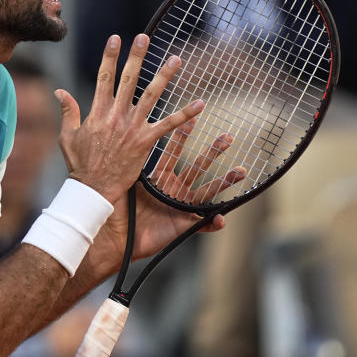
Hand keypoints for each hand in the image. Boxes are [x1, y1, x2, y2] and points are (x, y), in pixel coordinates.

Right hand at [55, 34, 204, 204]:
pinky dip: (185, 115)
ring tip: (176, 58)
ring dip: (164, 76)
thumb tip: (59, 91)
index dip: (109, 56)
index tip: (115, 38)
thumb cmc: (80, 165)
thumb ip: (68, 111)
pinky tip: (200, 104)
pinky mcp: (146, 142)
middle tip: (144, 37)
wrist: (93, 189)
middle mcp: (116, 115)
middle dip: (136, 56)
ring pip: (151, 96)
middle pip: (128, 79)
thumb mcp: (68, 136)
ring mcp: (132, 127)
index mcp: (97, 112)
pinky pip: (168, 125)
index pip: (104, 77)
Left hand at [95, 122, 246, 264]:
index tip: (192, 118)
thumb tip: (122, 140)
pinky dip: (213, 223)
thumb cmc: (115, 210)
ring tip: (241, 171)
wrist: (115, 238)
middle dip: (213, 152)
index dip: (183, 136)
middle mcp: (173, 190)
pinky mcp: (183, 226)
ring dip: (225, 181)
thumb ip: (127, 165)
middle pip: (197, 166)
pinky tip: (222, 219)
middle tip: (228, 137)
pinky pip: (203, 225)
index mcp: (159, 178)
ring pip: (207, 191)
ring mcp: (180, 207)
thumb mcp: (124, 184)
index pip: (174, 152)